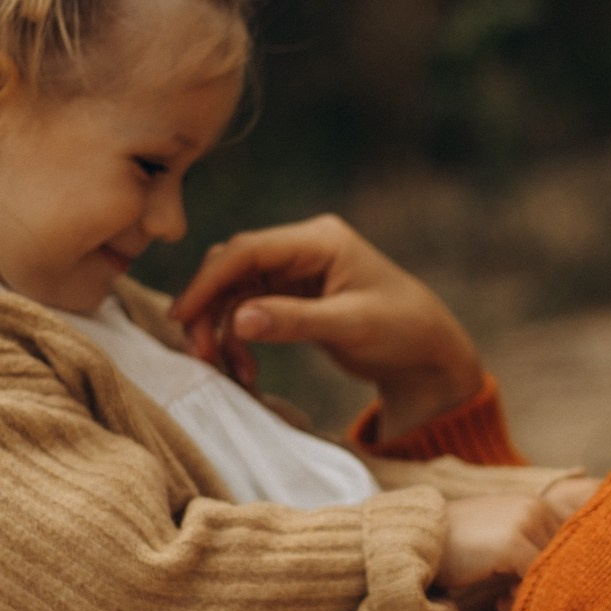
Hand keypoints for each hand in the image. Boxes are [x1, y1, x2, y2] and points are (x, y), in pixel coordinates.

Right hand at [172, 216, 484, 437]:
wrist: (428, 354)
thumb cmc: (402, 332)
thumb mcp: (351, 327)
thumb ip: (295, 321)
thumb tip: (239, 320)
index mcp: (319, 240)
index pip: (248, 251)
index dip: (209, 282)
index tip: (182, 317)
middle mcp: (303, 248)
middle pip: (233, 268)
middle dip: (210, 309)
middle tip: (201, 354)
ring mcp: (296, 271)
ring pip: (236, 291)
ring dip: (222, 328)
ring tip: (227, 370)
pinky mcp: (293, 296)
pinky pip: (249, 310)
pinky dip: (240, 338)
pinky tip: (246, 369)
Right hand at [436, 482, 591, 606]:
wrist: (416, 541)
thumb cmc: (456, 546)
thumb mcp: (497, 539)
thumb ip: (526, 549)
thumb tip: (554, 578)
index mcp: (534, 502)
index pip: (563, 543)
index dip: (546, 569)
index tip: (518, 586)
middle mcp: (534, 506)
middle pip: (561, 556)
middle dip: (537, 580)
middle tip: (508, 598)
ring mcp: (525, 522)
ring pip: (550, 567)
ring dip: (529, 590)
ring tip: (503, 601)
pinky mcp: (513, 543)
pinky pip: (534, 577)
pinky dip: (520, 596)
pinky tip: (498, 604)